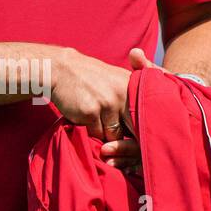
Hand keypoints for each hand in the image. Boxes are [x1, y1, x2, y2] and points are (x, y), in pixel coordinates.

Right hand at [50, 48, 139, 170]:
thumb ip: (133, 101)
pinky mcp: (90, 111)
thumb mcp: (118, 80)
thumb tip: (145, 129)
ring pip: (114, 136)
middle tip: (121, 141)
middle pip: (134, 130)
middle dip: (128, 141)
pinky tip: (85, 118)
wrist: (62, 69)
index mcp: (134, 86)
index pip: (147, 118)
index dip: (144, 133)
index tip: (139, 141)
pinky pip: (96, 134)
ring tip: (97, 120)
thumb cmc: (92, 78)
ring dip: (106, 135)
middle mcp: (124, 94)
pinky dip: (91, 131)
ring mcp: (107, 103)